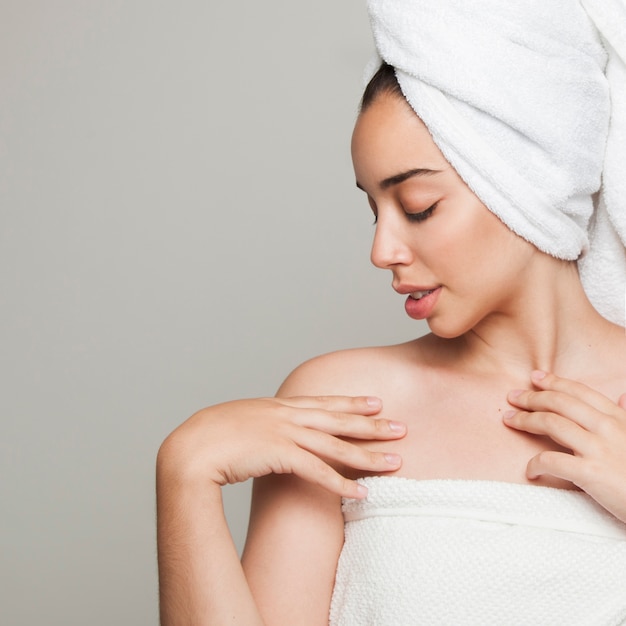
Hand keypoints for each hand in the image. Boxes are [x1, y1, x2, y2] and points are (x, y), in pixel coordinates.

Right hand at [157, 395, 405, 498]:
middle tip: (402, 426)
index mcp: (276, 406)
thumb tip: (272, 435)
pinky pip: (317, 471)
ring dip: (367, 454)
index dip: (351, 401)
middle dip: (372, 424)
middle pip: (338, 419)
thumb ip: (261, 426)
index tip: (375, 401)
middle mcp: (285, 415)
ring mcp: (283, 433)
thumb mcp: (240, 423)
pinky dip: (340, 483)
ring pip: (335, 444)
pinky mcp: (279, 454)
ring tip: (396, 460)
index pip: (322, 402)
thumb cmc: (208, 438)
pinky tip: (361, 493)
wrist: (190, 448)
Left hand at [503, 370, 625, 521]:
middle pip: (560, 403)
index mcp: (619, 418)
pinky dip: (535, 463)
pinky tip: (529, 470)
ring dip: (525, 420)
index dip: (554, 382)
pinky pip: (552, 461)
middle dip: (532, 397)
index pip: (579, 392)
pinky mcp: (591, 474)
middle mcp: (608, 428)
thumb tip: (623, 396)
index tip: (534, 377)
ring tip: (509, 421)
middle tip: (512, 397)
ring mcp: (599, 449)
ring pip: (551, 423)